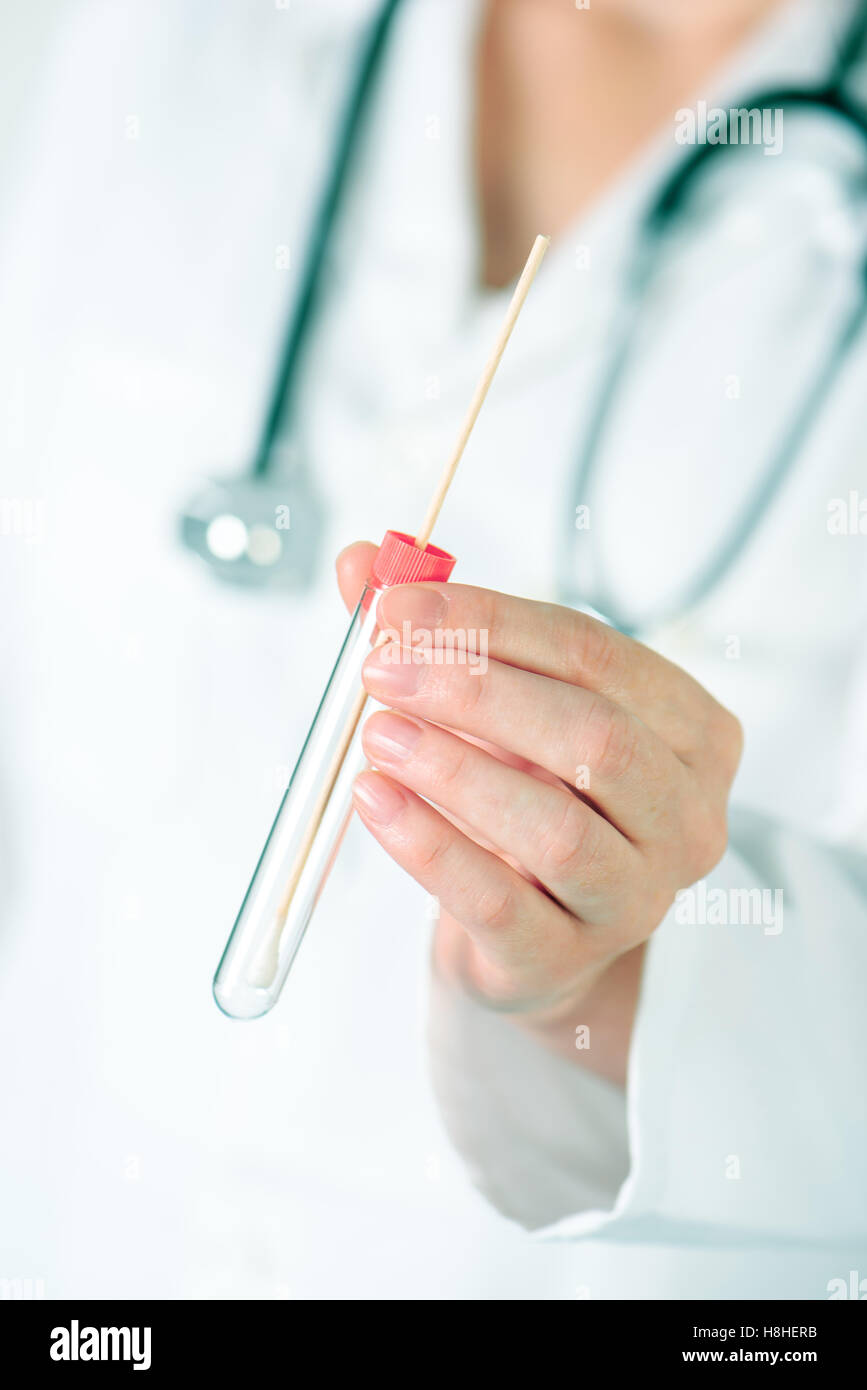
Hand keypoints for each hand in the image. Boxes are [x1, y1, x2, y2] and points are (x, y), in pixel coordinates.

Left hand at [336, 543, 742, 1081]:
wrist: (535, 931)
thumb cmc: (530, 796)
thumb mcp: (502, 708)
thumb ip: (436, 634)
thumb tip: (362, 565)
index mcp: (690, 731)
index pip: (596, 655)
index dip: (492, 622)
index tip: (399, 605)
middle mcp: (685, 816)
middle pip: (595, 736)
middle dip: (477, 691)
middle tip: (383, 668)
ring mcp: (636, 897)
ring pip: (557, 827)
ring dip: (455, 769)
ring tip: (378, 733)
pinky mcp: (566, 958)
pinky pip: (500, 902)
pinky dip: (430, 847)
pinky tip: (376, 800)